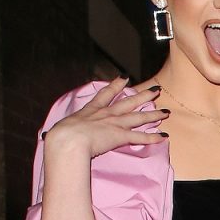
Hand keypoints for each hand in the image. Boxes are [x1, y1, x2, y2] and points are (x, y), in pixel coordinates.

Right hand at [43, 77, 169, 159]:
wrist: (68, 141)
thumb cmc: (60, 136)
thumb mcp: (61, 128)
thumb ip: (63, 130)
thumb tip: (52, 136)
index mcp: (90, 111)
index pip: (105, 95)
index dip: (115, 86)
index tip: (124, 78)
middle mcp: (106, 114)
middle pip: (128, 102)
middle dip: (143, 95)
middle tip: (156, 89)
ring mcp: (115, 124)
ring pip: (139, 117)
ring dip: (154, 114)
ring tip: (166, 111)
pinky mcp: (121, 136)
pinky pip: (140, 137)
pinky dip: (153, 138)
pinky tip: (163, 136)